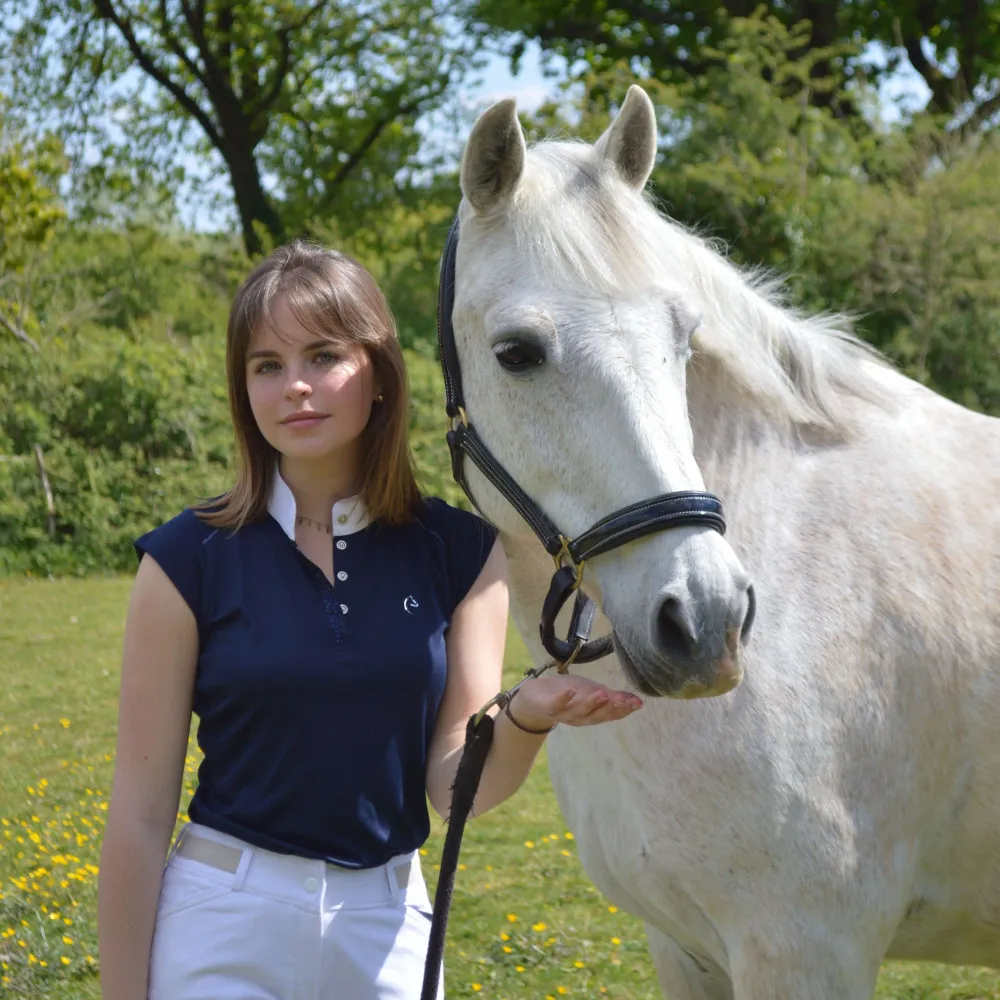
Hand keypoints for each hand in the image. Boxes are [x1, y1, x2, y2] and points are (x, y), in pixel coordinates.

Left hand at [505, 673, 642, 731]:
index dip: (623, 711)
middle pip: (596, 716)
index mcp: (591, 715)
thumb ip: (614, 698)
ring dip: (590, 704)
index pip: (610, 715)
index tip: (636, 704)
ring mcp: (563, 713)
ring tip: (602, 693)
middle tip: (622, 700)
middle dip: (609, 708)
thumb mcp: (593, 693)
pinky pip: (556, 704)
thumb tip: (639, 702)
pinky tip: (571, 691)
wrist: (536, 696)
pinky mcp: (547, 706)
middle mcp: (579, 718)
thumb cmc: (568, 694)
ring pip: (579, 711)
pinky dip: (563, 698)